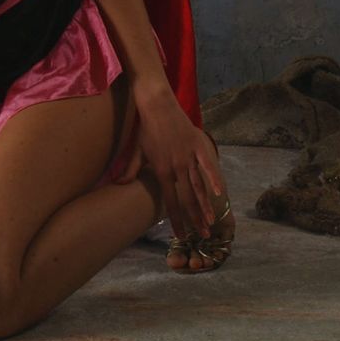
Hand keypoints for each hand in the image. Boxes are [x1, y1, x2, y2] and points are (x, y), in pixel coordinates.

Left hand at [117, 84, 224, 239]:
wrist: (157, 104)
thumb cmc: (146, 128)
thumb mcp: (136, 151)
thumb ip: (130, 170)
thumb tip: (118, 185)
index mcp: (161, 170)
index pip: (170, 202)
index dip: (177, 220)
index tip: (182, 235)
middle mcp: (176, 167)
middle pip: (188, 199)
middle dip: (195, 220)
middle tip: (203, 236)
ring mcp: (189, 156)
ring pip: (199, 186)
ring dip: (205, 206)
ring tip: (211, 221)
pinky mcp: (198, 144)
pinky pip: (208, 165)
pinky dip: (215, 178)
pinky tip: (220, 192)